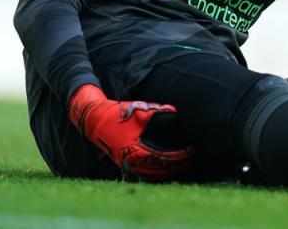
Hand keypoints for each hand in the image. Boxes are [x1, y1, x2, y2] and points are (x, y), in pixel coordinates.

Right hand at [68, 84, 192, 180]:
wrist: (96, 121)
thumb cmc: (117, 116)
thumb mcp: (138, 112)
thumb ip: (157, 113)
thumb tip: (174, 112)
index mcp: (137, 153)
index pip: (164, 159)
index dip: (180, 156)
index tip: (192, 150)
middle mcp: (132, 164)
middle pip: (161, 171)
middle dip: (177, 165)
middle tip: (191, 157)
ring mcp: (128, 166)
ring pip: (153, 175)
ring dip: (168, 170)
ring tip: (182, 162)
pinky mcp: (125, 165)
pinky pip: (145, 173)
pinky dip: (157, 171)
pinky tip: (165, 166)